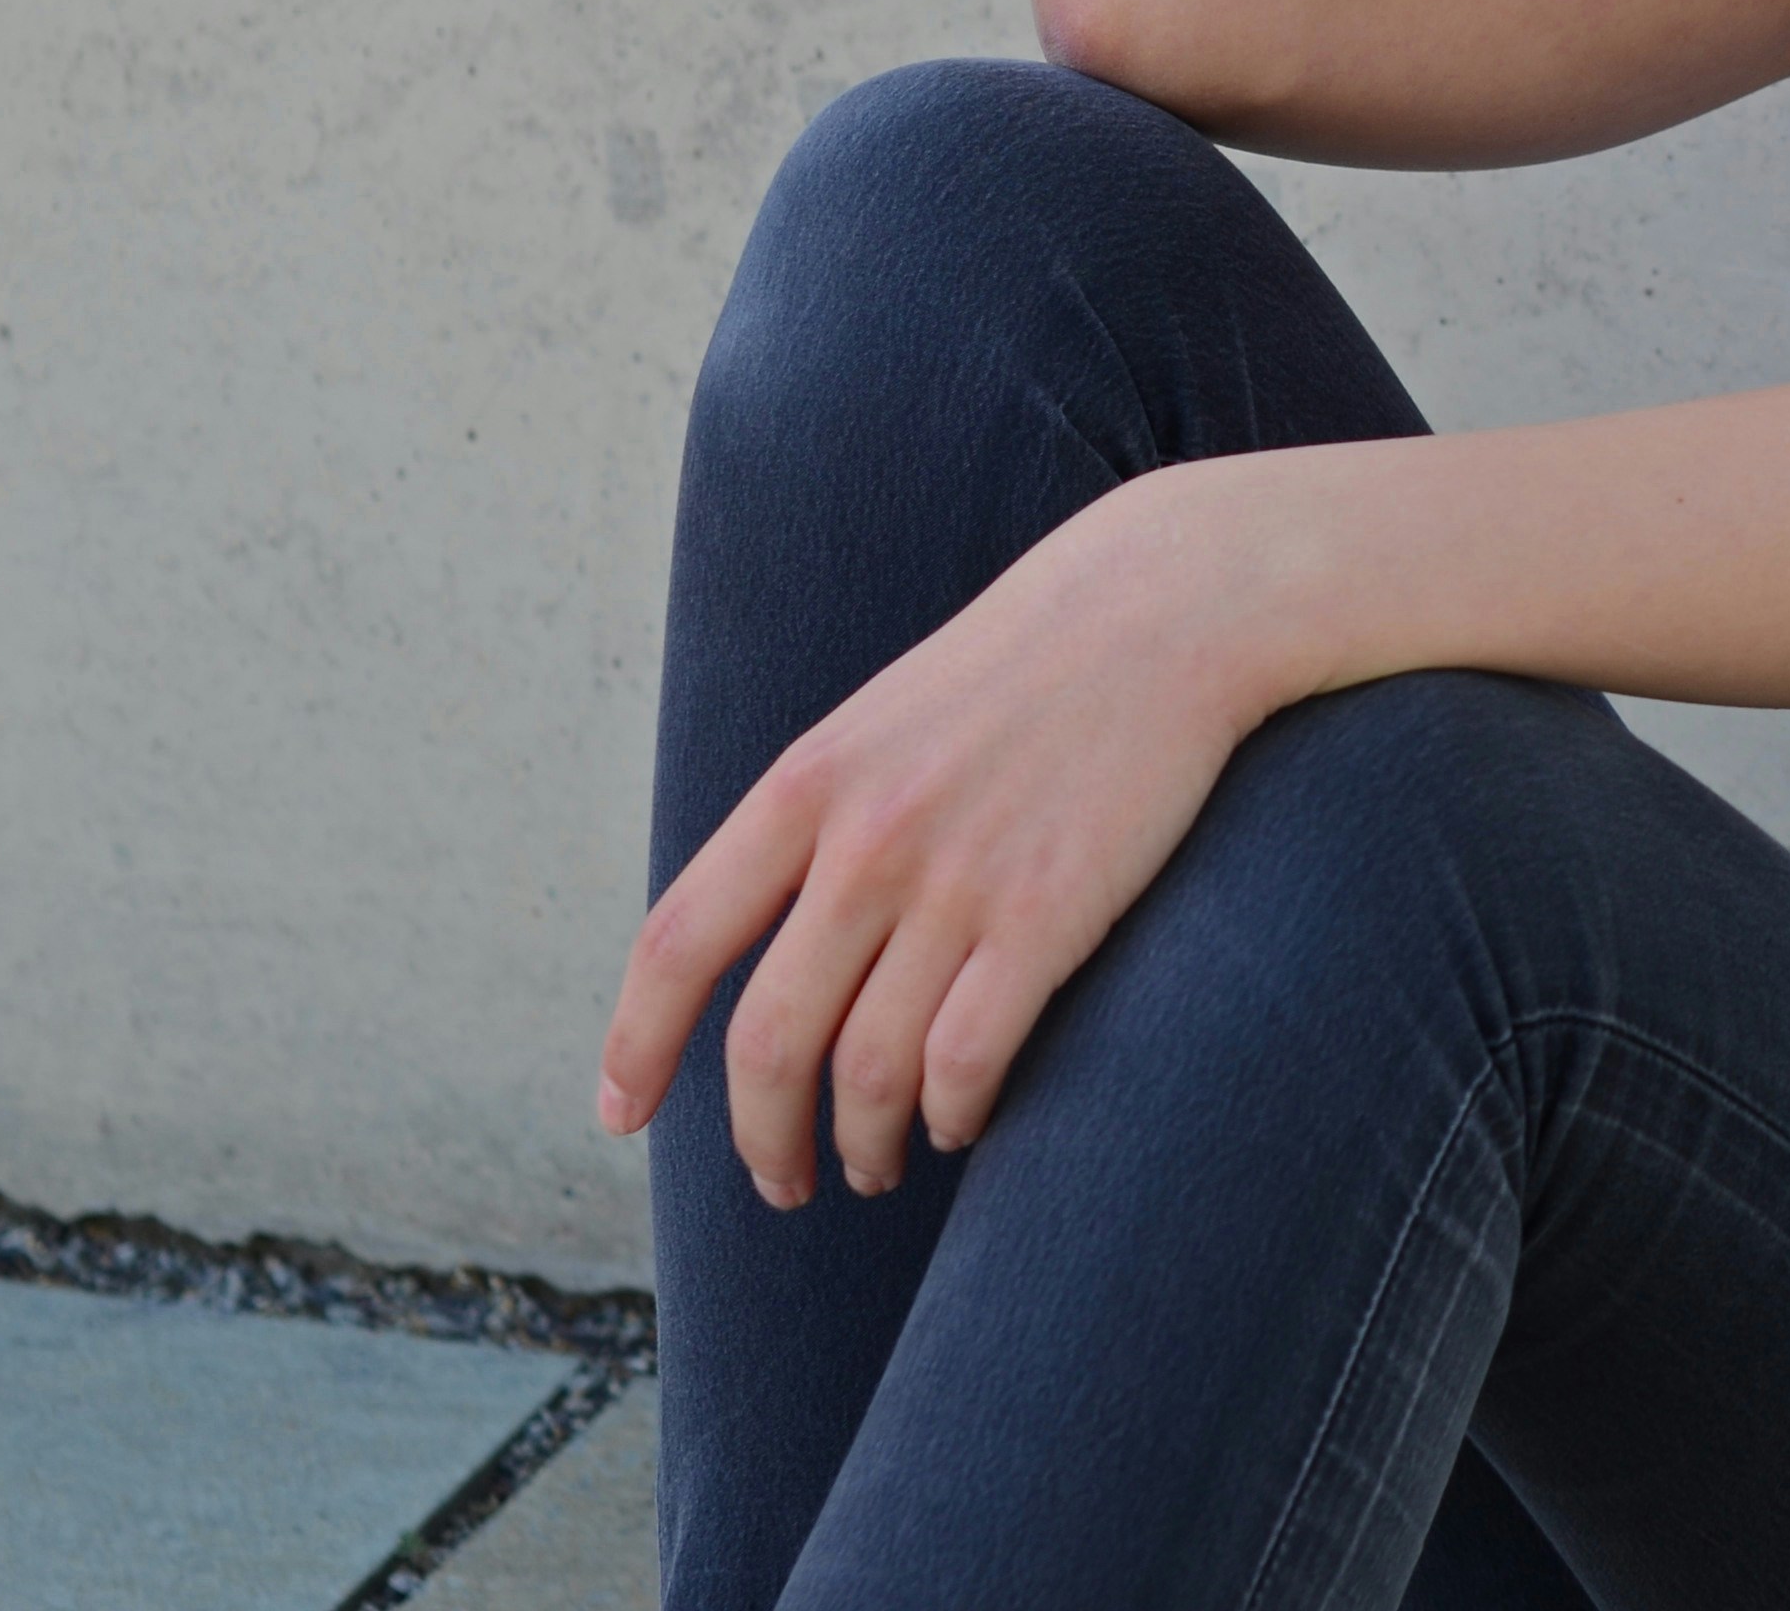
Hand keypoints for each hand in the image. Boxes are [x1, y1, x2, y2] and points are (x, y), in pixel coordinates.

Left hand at [594, 469, 1284, 1206]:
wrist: (1165, 608)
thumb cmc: (1026, 671)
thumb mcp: (882, 722)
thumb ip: (818, 819)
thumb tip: (763, 941)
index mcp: (805, 785)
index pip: (678, 942)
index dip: (635, 1047)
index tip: (623, 1117)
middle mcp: (864, 842)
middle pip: (769, 1041)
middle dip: (763, 1138)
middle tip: (783, 1180)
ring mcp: (957, 881)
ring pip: (869, 1071)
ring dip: (864, 1145)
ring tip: (876, 1166)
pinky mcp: (1049, 915)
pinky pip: (967, 1060)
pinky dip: (952, 1115)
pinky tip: (960, 1122)